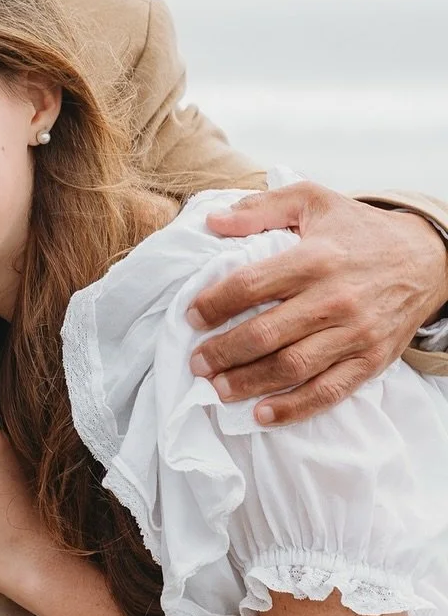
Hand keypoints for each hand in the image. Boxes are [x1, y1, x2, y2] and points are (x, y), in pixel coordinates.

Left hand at [190, 182, 447, 424]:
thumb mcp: (313, 201)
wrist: (427, 259)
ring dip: (248, 383)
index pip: (250, 285)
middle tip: (196, 362)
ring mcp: (355, 333)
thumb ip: (261, 208)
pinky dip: (293, 408)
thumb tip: (213, 221)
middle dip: (223, 352)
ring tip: (216, 389)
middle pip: (266, 333)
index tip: (191, 317)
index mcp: (315, 258)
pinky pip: (328, 391)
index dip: (213, 304)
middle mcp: (335, 298)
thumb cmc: (359, 231)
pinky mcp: (370, 360)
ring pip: (292, 366)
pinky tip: (261, 415)